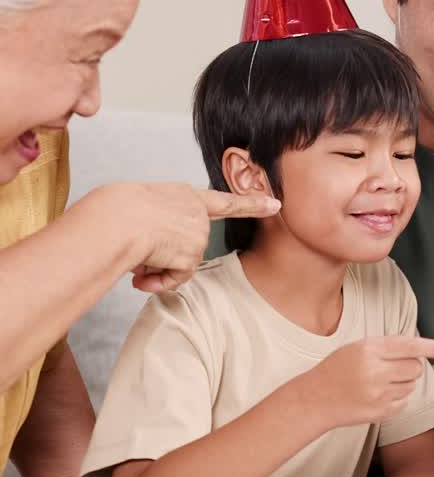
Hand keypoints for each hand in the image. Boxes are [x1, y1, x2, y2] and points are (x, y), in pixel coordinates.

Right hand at [89, 183, 280, 293]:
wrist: (115, 220)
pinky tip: (142, 271)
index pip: (225, 201)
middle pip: (189, 245)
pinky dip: (158, 281)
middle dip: (164, 253)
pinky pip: (177, 278)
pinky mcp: (193, 255)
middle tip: (139, 246)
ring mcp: (199, 234)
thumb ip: (162, 221)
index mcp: (185, 195)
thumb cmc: (114, 210)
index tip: (275, 204)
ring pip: (180, 262)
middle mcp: (198, 213)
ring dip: (155, 266)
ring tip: (135, 252)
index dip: (252, 204)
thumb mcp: (141, 204)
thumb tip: (160, 249)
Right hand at [295, 335, 433, 429]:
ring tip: (378, 382)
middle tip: (390, 367)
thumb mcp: (359, 347)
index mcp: (370, 350)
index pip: (411, 346)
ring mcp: (379, 395)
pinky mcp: (381, 412)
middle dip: (410, 366)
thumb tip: (421, 350)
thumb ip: (388, 347)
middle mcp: (376, 372)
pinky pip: (404, 401)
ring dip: (403, 382)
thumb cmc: (339, 368)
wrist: (316, 399)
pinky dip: (396, 397)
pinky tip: (376, 395)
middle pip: (416, 367)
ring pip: (412, 385)